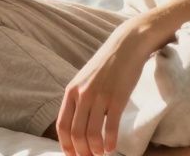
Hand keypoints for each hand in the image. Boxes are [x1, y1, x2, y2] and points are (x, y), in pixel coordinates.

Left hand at [56, 19, 155, 155]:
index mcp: (71, 91)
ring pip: (91, 133)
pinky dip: (110, 142)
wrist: (126, 45)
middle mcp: (83, 95)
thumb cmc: (107, 64)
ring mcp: (100, 97)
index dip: (65, 145)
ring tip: (100, 154)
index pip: (62, 125)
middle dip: (81, 151)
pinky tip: (112, 148)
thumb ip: (79, 98)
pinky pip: (110, 127)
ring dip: (95, 149)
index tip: (72, 155)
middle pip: (76, 133)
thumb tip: (76, 122)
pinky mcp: (117, 98)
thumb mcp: (85, 78)